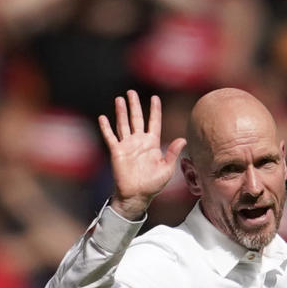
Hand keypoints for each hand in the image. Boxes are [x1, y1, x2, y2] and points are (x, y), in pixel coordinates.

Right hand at [98, 90, 185, 219]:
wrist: (136, 195)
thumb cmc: (153, 184)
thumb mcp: (167, 168)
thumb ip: (173, 153)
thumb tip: (183, 139)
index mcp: (152, 144)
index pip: (154, 122)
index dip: (155, 110)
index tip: (155, 98)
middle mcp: (139, 141)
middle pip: (137, 119)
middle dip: (134, 105)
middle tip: (131, 92)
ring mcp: (127, 145)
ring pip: (123, 124)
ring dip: (121, 112)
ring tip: (119, 99)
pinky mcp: (116, 151)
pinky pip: (110, 137)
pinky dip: (106, 127)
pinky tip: (103, 117)